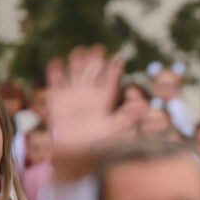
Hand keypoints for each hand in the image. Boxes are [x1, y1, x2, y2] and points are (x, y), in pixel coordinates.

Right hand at [45, 46, 135, 180]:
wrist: (76, 150)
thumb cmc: (97, 141)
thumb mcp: (115, 129)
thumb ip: (128, 117)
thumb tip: (143, 106)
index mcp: (104, 99)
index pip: (111, 81)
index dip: (114, 70)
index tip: (119, 60)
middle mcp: (89, 93)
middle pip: (93, 72)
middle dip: (95, 61)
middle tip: (98, 49)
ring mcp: (73, 94)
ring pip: (75, 74)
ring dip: (77, 63)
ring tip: (79, 51)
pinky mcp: (58, 99)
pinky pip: (56, 84)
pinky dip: (55, 74)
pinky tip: (56, 63)